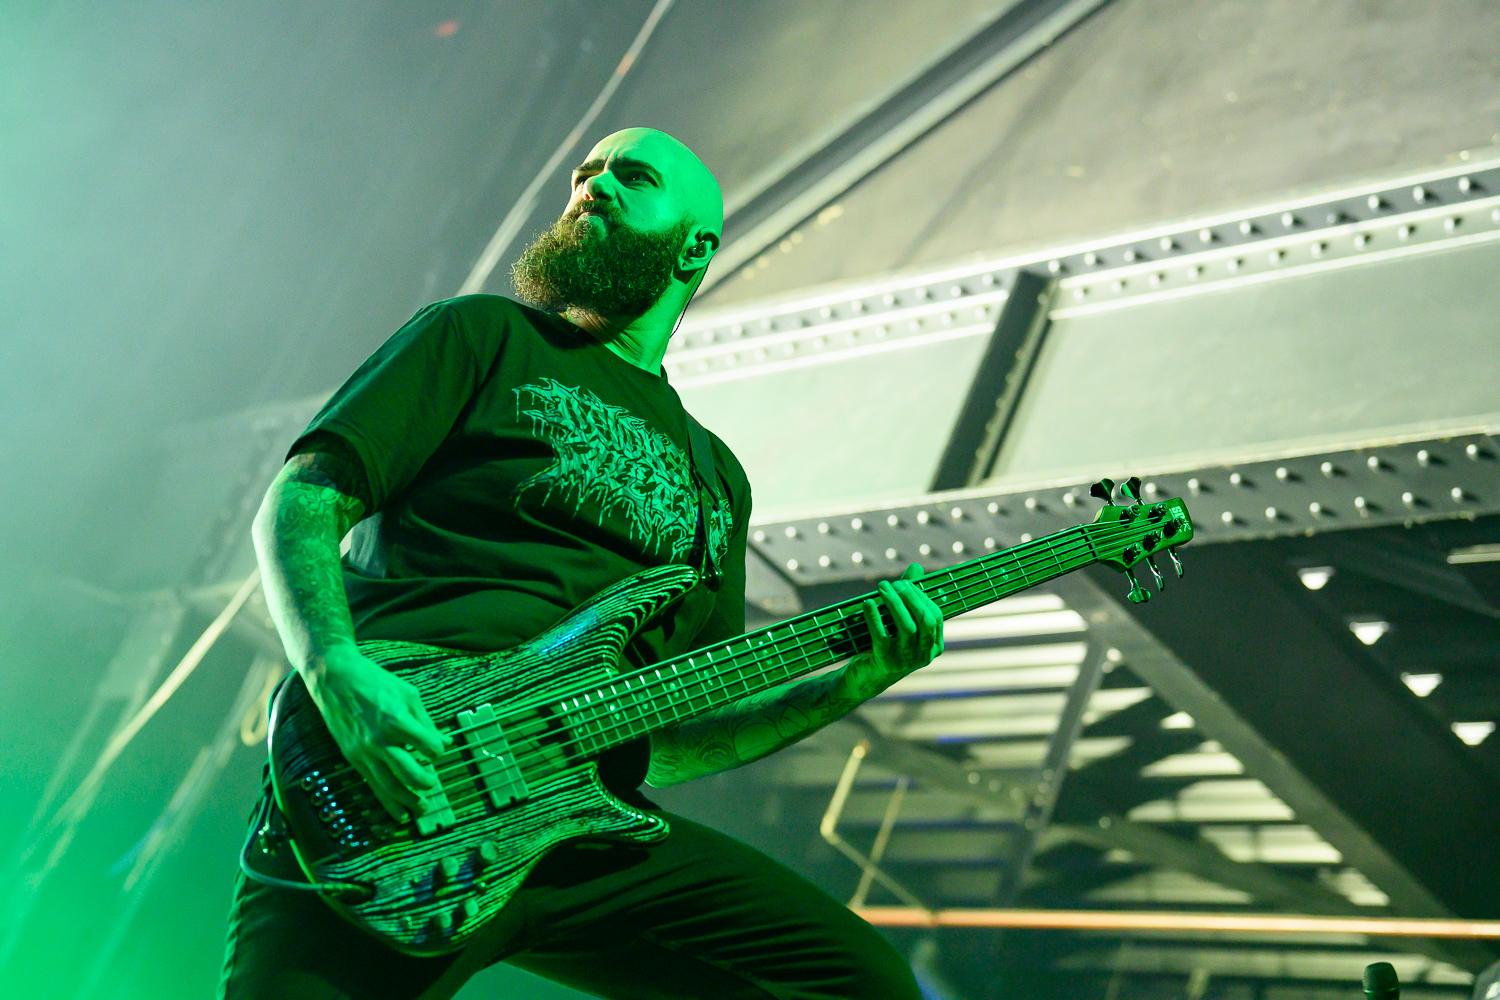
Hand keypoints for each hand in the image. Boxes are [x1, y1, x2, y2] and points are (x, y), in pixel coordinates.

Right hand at [304, 646, 451, 822]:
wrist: (334, 678)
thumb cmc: (374, 681)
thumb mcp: (408, 694)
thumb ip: (427, 721)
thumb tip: (446, 742)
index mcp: (397, 720)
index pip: (429, 747)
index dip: (437, 752)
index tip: (437, 751)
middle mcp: (380, 740)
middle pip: (410, 774)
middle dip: (425, 783)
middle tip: (432, 785)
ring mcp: (364, 751)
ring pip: (390, 786)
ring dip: (408, 801)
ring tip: (421, 809)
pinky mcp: (353, 757)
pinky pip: (372, 784)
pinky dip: (387, 801)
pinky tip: (398, 813)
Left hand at [841, 563, 944, 700]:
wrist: (865, 679)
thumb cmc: (886, 646)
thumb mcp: (899, 622)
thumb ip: (908, 595)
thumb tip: (915, 567)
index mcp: (933, 646)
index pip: (935, 616)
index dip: (920, 596)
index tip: (904, 583)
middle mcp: (923, 655)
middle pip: (925, 620)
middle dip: (910, 597)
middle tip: (892, 584)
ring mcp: (906, 661)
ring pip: (907, 626)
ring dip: (893, 602)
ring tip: (881, 588)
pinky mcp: (885, 662)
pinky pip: (882, 635)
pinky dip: (875, 617)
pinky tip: (867, 603)